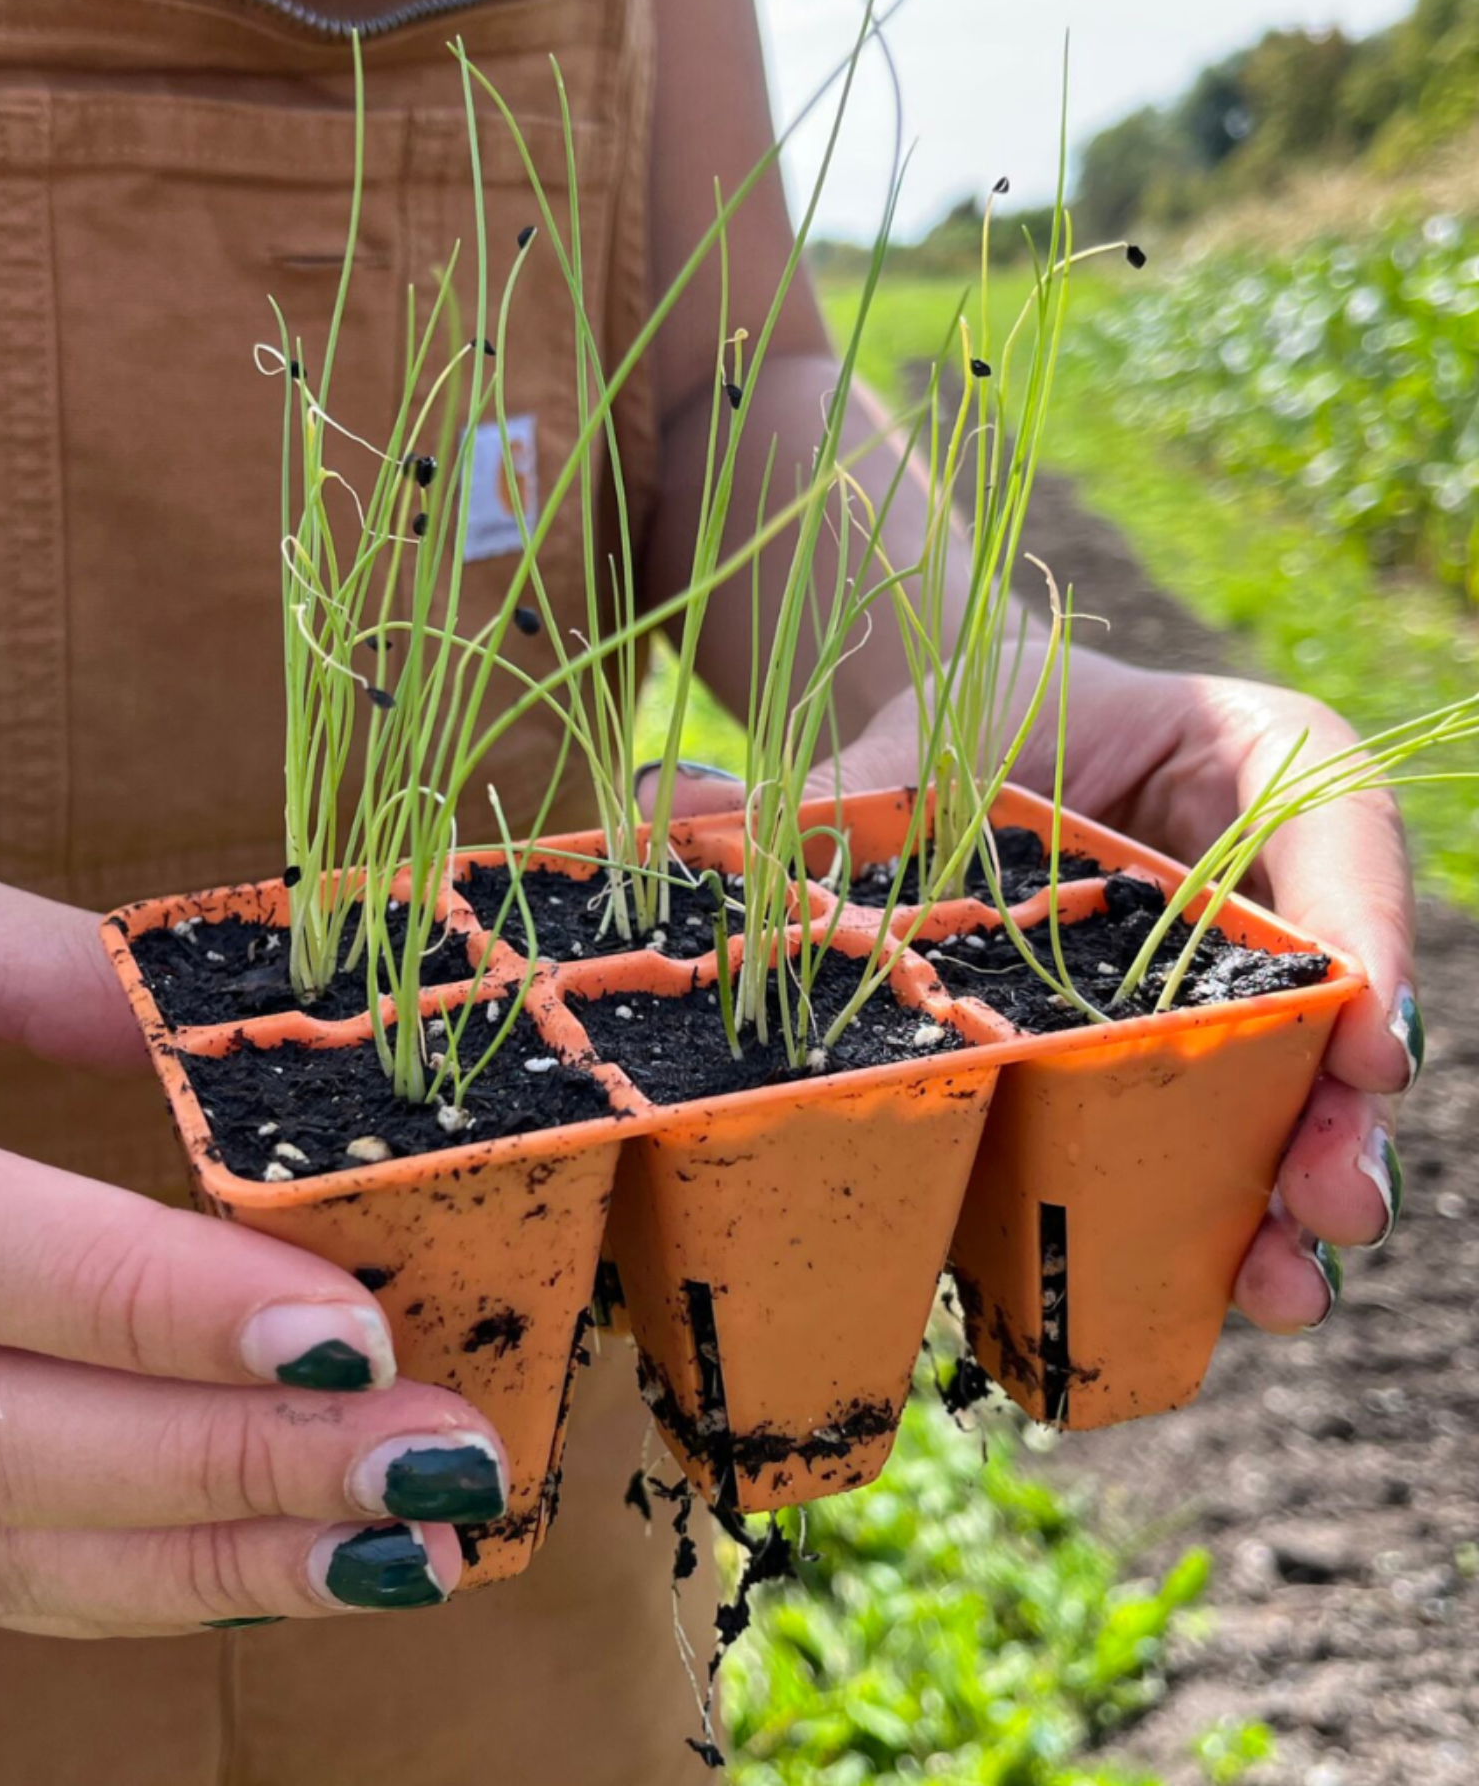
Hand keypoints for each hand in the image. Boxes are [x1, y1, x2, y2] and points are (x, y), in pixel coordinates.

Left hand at [638, 648, 1416, 1333]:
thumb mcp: (911, 744)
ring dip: (1289, 1193)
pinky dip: (1216, 1206)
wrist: (944, 763)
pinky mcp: (1183, 1058)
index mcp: (1243, 757)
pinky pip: (1217, 1129)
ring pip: (1293, 1087)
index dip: (1367, 932)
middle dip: (1341, 1114)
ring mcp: (1235, 982)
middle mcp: (1268, 878)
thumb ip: (828, 789)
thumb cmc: (953, 731)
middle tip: (1330, 1204)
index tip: (1366, 1045)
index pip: (1340, 826)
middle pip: (1342, 991)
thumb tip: (656, 813)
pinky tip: (1209, 1291)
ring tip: (1277, 1288)